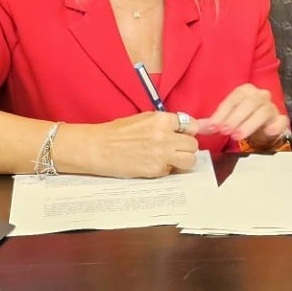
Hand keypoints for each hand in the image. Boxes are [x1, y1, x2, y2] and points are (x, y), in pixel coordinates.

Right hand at [59, 113, 197, 177]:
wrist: (97, 148)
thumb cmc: (116, 133)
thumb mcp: (144, 119)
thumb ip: (165, 123)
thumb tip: (183, 128)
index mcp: (162, 120)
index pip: (191, 125)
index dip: (187, 132)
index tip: (182, 135)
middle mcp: (165, 136)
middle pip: (193, 144)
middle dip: (185, 147)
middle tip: (174, 148)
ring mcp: (162, 155)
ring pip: (190, 160)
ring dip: (182, 160)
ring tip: (169, 158)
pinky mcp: (156, 170)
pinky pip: (172, 171)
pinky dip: (166, 169)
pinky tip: (152, 164)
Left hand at [197, 84, 290, 147]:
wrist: (262, 131)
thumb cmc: (243, 122)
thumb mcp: (226, 121)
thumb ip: (213, 123)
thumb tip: (195, 127)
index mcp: (245, 91)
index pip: (233, 98)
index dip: (222, 113)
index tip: (213, 126)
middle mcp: (260, 96)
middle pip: (249, 102)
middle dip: (235, 117)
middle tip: (225, 131)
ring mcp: (272, 107)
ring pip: (264, 110)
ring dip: (250, 123)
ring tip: (237, 136)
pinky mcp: (281, 120)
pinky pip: (282, 120)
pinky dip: (276, 125)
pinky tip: (268, 131)